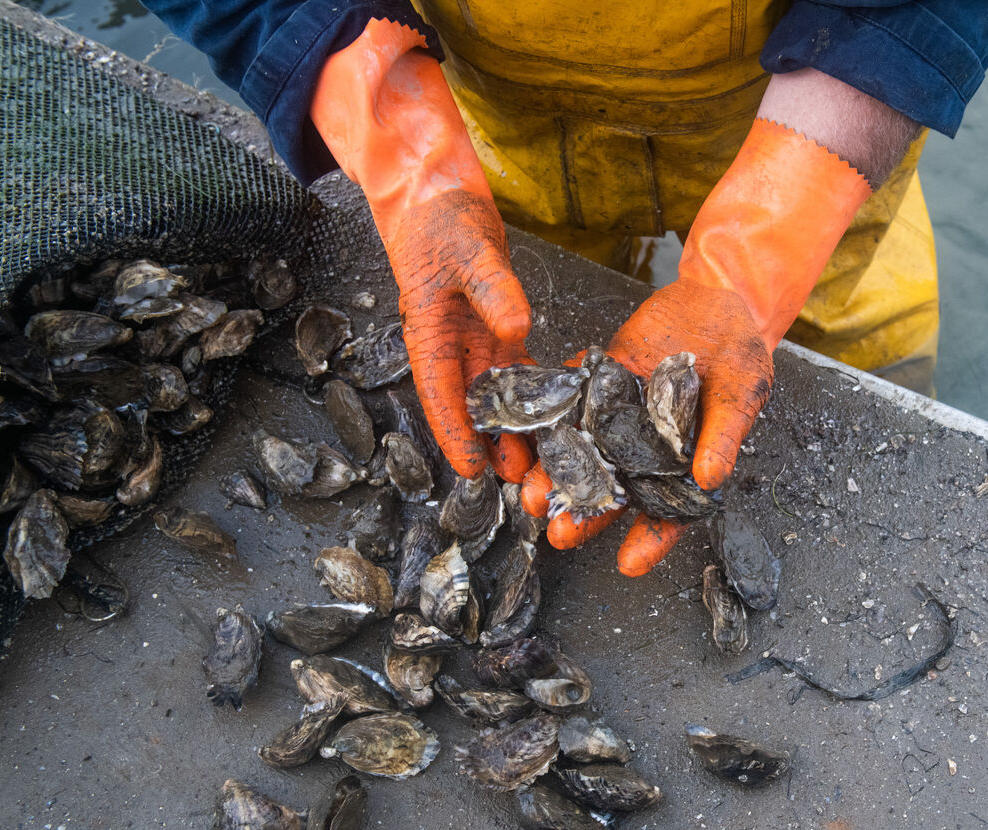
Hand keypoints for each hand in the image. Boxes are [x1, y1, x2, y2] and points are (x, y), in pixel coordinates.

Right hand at [311, 19, 532, 480]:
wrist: (438, 191)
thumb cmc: (440, 218)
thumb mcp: (468, 249)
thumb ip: (493, 289)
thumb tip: (517, 327)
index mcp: (430, 334)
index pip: (442, 395)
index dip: (457, 435)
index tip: (473, 470)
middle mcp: (451, 346)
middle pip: (473, 407)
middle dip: (494, 445)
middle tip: (521, 481)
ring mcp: (475, 339)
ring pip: (498, 396)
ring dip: (517, 428)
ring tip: (542, 462)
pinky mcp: (497, 326)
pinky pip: (517, 369)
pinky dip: (535, 393)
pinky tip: (557, 416)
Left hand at [521, 284, 771, 572]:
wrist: (718, 303)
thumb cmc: (741, 358)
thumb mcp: (742, 394)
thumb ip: (724, 435)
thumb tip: (711, 478)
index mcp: (682, 465)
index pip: (666, 513)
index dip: (650, 541)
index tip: (629, 565)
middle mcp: (643, 448)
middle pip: (613, 489)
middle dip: (585, 514)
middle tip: (558, 532)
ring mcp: (616, 415)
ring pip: (581, 452)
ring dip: (555, 472)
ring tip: (531, 491)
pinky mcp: (597, 381)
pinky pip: (568, 399)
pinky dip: (546, 411)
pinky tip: (524, 427)